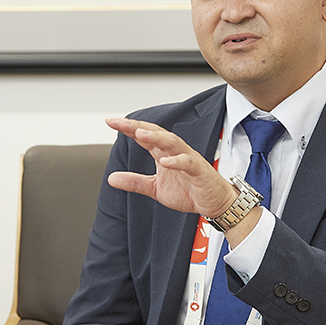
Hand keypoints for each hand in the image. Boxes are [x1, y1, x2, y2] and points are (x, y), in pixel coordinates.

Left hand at [105, 117, 236, 217]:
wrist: (214, 203)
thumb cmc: (189, 191)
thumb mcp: (155, 189)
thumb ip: (135, 182)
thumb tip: (111, 178)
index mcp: (163, 154)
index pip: (145, 136)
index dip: (128, 128)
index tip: (111, 121)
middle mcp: (175, 152)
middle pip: (156, 133)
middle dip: (138, 126)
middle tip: (120, 122)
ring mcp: (188, 159)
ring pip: (172, 142)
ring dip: (156, 137)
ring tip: (140, 133)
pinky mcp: (199, 170)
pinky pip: (188, 163)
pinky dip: (176, 161)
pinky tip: (164, 161)